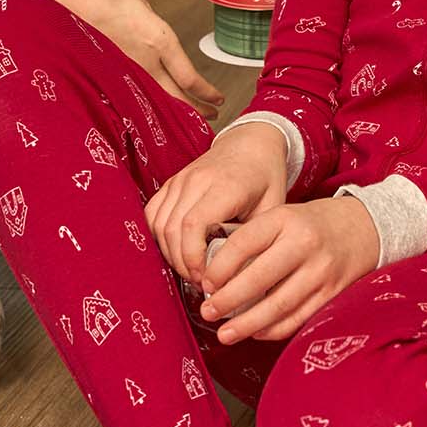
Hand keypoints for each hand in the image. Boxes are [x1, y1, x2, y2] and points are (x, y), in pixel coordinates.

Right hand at [0, 0, 222, 113]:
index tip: (219, 99)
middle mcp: (145, 62)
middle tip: (210, 116)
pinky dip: (148, 108)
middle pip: (176, 99)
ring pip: (155, 102)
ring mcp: (125, 73)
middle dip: (196, 110)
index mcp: (158, 40)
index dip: (208, 93)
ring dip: (173, 112)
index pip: (190, 78)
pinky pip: (134, 99)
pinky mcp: (108, 76)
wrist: (53, 6)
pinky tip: (151, 110)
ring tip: (187, 118)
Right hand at [144, 121, 287, 284]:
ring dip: (170, 254)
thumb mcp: (273, 208)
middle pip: (173, 229)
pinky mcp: (171, 182)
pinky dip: (158, 238)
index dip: (193, 258)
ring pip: (159, 224)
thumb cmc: (265, 178)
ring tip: (191, 271)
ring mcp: (181, 179)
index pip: (194, 225)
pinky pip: (152, 214)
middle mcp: (198, 180)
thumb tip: (242, 277)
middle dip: (182, 263)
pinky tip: (176, 252)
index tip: (206, 280)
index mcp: (226, 186)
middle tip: (200, 283)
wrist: (252, 144)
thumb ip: (255, 239)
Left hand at [198, 195, 379, 343]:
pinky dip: (273, 330)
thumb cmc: (313, 224)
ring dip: (247, 324)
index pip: (243, 243)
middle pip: (258, 278)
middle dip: (227, 300)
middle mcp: (303, 243)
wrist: (365, 227)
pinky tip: (255, 333)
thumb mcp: (284, 216)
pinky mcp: (332, 293)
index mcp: (285, 218)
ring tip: (225, 333)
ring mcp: (320, 270)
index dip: (219, 268)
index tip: (205, 284)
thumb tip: (216, 273)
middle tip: (208, 312)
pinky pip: (297, 318)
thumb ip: (255, 238)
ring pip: (277, 305)